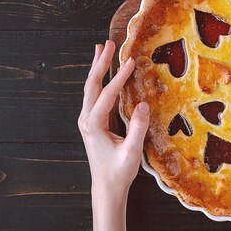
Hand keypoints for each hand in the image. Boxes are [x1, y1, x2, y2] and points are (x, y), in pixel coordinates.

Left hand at [78, 40, 149, 202]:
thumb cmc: (119, 172)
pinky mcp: (93, 122)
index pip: (107, 94)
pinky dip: (100, 79)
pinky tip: (104, 71)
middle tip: (109, 43)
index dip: (119, 77)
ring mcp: (88, 120)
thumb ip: (138, 128)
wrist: (107, 186)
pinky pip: (95, 95)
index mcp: (94, 125)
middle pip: (92, 85)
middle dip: (100, 62)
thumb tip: (143, 105)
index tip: (130, 61)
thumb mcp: (132, 152)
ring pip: (91, 88)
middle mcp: (87, 119)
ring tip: (102, 48)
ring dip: (97, 68)